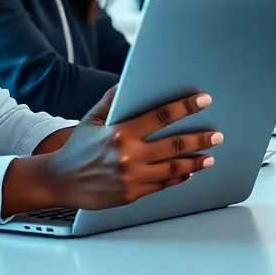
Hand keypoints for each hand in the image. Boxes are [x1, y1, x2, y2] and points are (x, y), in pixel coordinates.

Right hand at [4, 87, 222, 216]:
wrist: (58, 181)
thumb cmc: (77, 147)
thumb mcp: (92, 119)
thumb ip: (113, 100)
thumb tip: (129, 80)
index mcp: (120, 132)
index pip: (161, 116)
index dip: (185, 107)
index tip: (203, 100)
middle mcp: (128, 155)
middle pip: (174, 145)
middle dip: (200, 138)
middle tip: (217, 134)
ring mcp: (131, 177)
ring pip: (173, 169)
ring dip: (195, 161)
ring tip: (209, 156)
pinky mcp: (131, 194)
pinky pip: (162, 186)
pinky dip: (178, 178)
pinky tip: (188, 172)